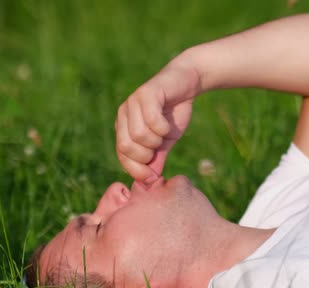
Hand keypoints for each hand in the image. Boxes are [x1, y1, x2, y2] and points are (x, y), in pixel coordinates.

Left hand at [115, 61, 199, 182]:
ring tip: (164, 133)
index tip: (152, 177)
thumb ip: (156, 159)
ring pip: (139, 135)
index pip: (121, 156)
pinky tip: (168, 123)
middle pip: (126, 147)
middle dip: (146, 155)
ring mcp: (133, 102)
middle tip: (158, 148)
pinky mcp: (146, 93)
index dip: (136, 170)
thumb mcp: (164, 141)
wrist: (186, 84)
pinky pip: (152, 121)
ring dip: (157, 140)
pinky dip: (163, 128)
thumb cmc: (173, 113)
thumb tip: (149, 183)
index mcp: (124, 126)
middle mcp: (123, 114)